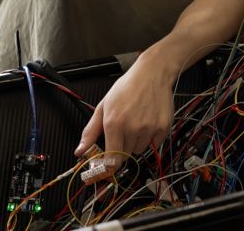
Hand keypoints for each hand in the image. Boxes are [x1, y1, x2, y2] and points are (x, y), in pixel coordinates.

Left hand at [75, 49, 175, 165]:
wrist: (152, 74)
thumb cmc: (127, 88)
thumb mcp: (103, 106)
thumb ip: (90, 131)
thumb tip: (80, 151)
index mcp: (114, 124)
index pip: (112, 160)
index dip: (109, 167)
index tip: (107, 168)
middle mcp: (132, 128)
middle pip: (125, 155)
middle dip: (121, 148)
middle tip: (123, 131)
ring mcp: (149, 129)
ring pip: (139, 150)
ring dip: (136, 143)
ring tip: (136, 123)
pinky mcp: (163, 128)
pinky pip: (154, 144)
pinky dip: (150, 138)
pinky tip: (147, 122)